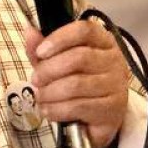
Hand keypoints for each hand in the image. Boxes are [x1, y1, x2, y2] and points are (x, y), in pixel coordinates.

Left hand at [26, 21, 129, 147]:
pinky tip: (48, 110)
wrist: (101, 116)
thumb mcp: (60, 62)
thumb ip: (45, 48)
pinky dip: (56, 109)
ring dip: (50, 92)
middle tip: (35, 79)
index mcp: (103, 41)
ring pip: (76, 84)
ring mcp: (116, 84)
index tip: (40, 52)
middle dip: (49, 70)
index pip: (85, 30)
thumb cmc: (81, 83)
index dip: (59, 39)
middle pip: (79, 57)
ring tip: (40, 96)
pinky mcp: (112, 108)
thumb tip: (30, 32)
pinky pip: (79, 107)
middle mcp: (114, 60)